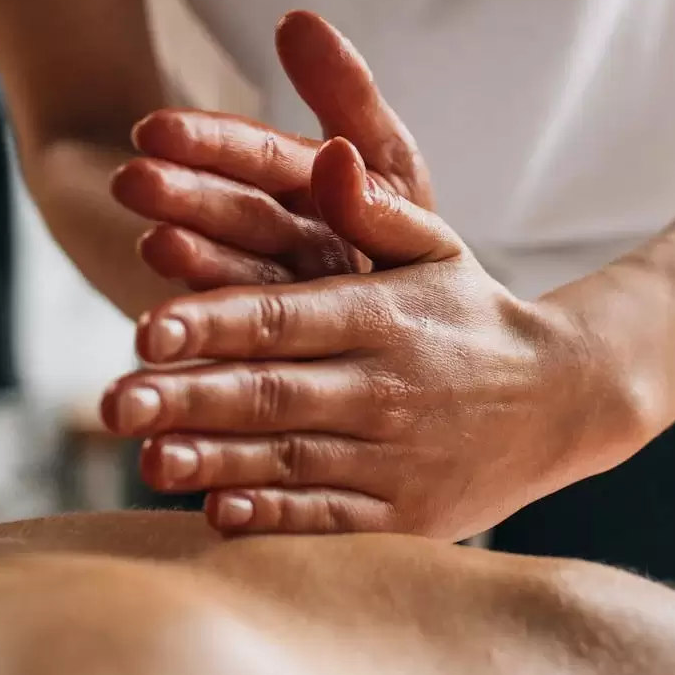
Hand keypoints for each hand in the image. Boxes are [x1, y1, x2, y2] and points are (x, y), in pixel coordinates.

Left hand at [103, 17, 639, 539]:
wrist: (562, 400)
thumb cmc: (472, 313)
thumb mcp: (437, 245)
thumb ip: (374, 205)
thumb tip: (329, 153)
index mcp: (384, 315)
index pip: (285, 317)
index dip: (214, 323)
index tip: (148, 328)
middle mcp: (385, 388)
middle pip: (272, 392)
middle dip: (190, 396)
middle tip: (112, 399)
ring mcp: (395, 458)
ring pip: (291, 461)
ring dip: (215, 461)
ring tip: (146, 456)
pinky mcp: (405, 517)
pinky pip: (329, 521)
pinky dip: (275, 520)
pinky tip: (217, 512)